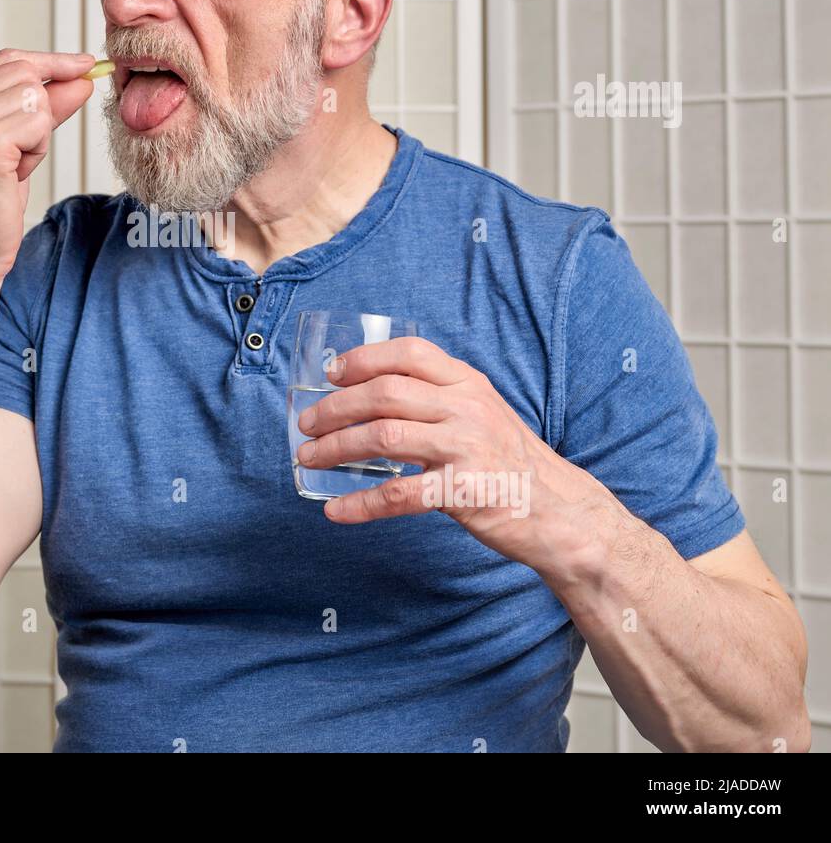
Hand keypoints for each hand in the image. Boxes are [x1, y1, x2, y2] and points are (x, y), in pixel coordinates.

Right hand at [0, 49, 95, 285]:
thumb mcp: (19, 143)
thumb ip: (45, 106)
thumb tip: (82, 76)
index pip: (9, 60)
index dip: (51, 62)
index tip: (85, 64)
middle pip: (26, 75)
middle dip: (42, 112)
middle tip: (22, 152)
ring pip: (37, 100)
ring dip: (40, 136)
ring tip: (14, 167)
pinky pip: (39, 125)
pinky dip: (38, 151)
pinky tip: (15, 175)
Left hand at [295, 336, 611, 570]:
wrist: (560, 511)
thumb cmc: (508, 461)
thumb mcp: (481, 411)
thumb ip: (438, 396)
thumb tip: (370, 391)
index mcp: (468, 383)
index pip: (409, 354)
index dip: (363, 359)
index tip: (330, 375)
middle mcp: (467, 408)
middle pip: (385, 394)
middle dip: (335, 408)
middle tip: (307, 424)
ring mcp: (467, 448)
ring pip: (384, 438)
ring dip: (336, 448)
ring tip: (309, 458)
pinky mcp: (464, 492)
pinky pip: (400, 495)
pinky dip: (361, 504)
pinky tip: (336, 510)